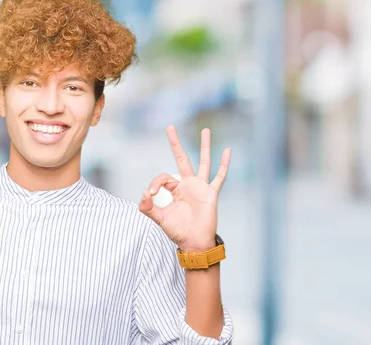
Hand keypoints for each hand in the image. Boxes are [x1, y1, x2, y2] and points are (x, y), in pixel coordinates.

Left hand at [138, 125, 230, 251]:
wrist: (194, 243)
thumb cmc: (178, 231)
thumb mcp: (160, 218)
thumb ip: (148, 208)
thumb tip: (142, 194)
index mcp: (176, 190)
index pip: (164, 177)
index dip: (156, 183)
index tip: (151, 194)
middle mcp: (188, 185)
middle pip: (182, 159)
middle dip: (176, 144)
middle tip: (170, 127)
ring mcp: (201, 187)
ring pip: (203, 162)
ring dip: (204, 146)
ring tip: (205, 130)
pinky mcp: (211, 193)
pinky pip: (219, 176)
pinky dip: (224, 164)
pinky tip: (227, 151)